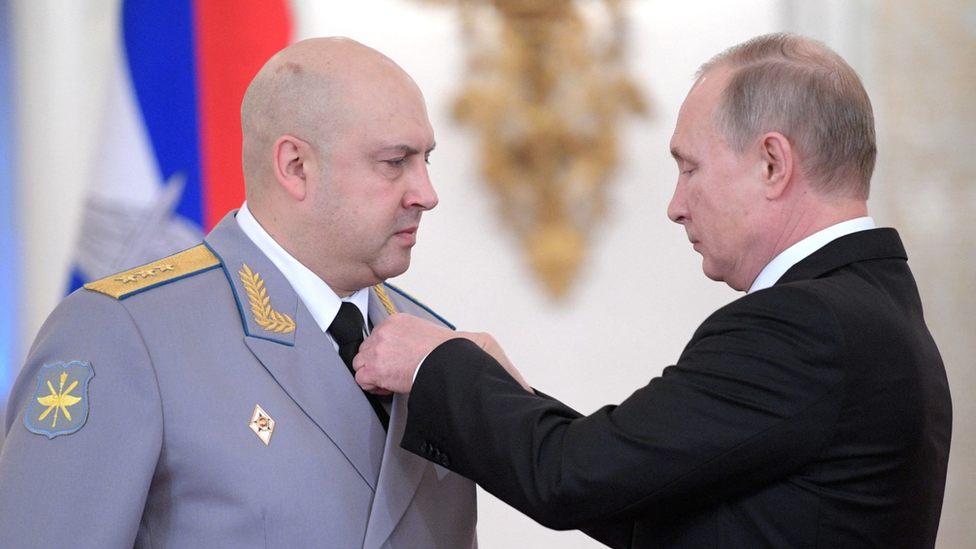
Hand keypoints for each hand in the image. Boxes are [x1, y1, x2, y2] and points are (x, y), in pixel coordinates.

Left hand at [354, 315, 532, 393]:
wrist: (452, 368)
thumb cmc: (462, 359)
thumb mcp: (478, 344)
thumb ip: (484, 352)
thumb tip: (523, 385)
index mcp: (402, 321)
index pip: (382, 338)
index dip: (391, 356)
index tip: (405, 365)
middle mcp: (386, 330)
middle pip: (369, 351)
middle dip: (381, 366)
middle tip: (400, 376)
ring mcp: (377, 347)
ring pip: (363, 365)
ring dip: (376, 377)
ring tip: (397, 382)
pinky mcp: (373, 366)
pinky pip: (362, 380)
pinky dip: (374, 388)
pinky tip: (391, 388)